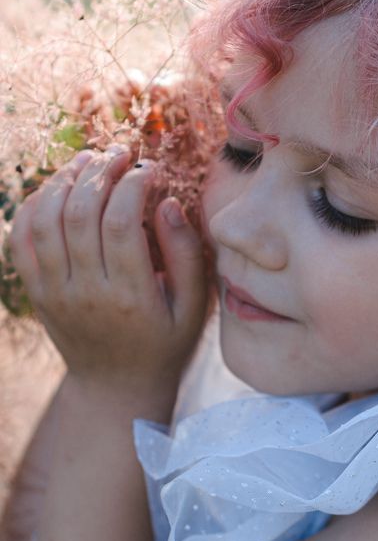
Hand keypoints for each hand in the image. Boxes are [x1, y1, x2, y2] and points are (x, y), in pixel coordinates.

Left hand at [8, 150, 208, 392]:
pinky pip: (21, 240)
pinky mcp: (38, 292)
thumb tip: (167, 203)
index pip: (121, 223)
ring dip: (65, 180)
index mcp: (130, 296)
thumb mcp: (192, 307)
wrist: (116, 388)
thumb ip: (186, 254)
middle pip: (80, 213)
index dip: (133, 184)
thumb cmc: (165, 343)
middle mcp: (86, 293)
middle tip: (120, 153)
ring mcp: (55, 292)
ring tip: (89, 160)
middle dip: (100, 171)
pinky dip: (33, 206)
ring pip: (46, 220)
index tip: (150, 167)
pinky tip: (58, 187)